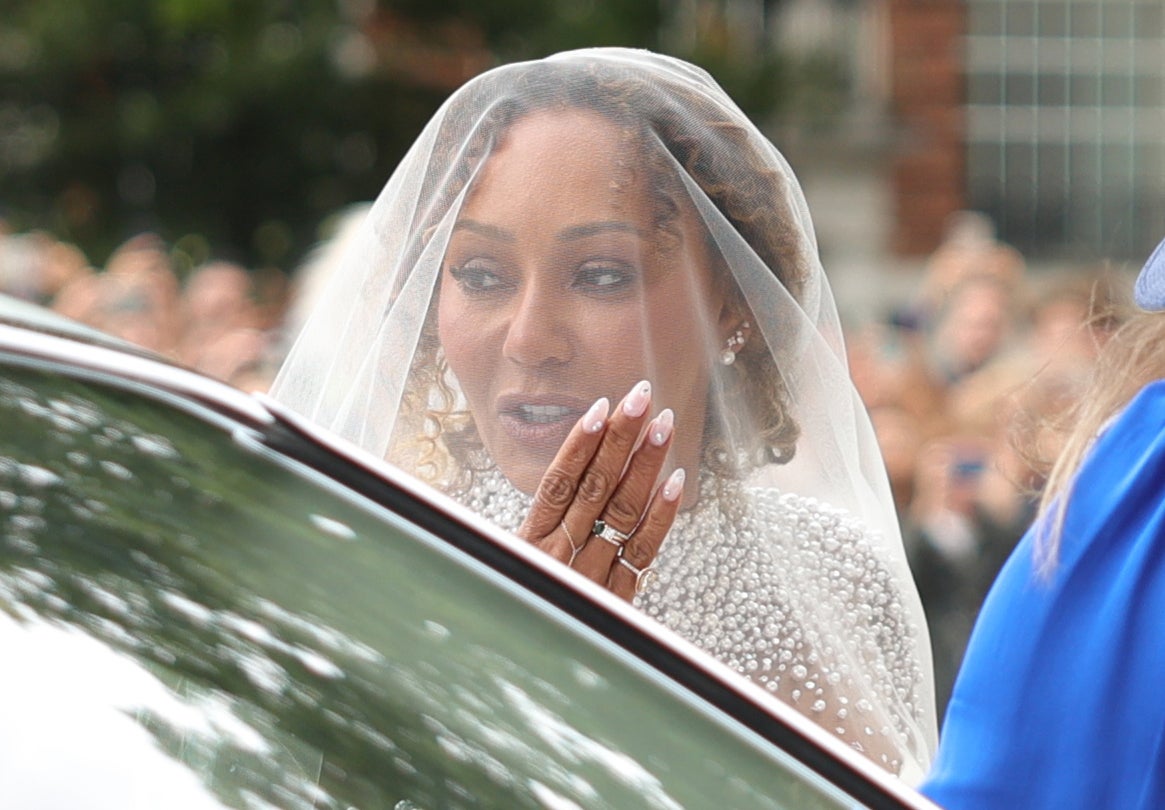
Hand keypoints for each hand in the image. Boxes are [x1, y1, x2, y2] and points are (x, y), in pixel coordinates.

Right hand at [516, 380, 684, 600]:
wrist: (525, 681)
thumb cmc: (513, 611)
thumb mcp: (505, 570)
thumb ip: (531, 531)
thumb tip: (556, 477)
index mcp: (529, 545)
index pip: (559, 484)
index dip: (581, 444)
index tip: (602, 407)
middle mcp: (559, 558)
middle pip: (594, 488)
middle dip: (620, 439)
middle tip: (641, 397)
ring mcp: (590, 578)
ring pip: (620, 512)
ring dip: (645, 465)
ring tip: (662, 425)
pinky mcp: (617, 599)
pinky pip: (642, 553)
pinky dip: (661, 516)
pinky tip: (676, 482)